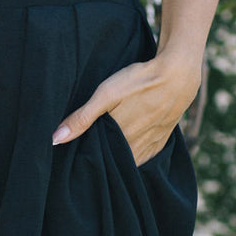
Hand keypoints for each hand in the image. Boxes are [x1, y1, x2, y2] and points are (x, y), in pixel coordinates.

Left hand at [52, 52, 202, 165]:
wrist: (179, 73)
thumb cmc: (140, 81)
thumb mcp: (107, 94)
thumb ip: (82, 118)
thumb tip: (56, 139)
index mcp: (120, 139)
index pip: (98, 158)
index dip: (86, 157)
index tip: (74, 156)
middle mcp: (136, 147)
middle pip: (114, 161)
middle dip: (101, 160)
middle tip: (87, 154)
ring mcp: (152, 144)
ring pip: (130, 161)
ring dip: (118, 160)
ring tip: (105, 153)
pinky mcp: (162, 139)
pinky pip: (145, 157)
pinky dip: (134, 158)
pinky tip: (127, 151)